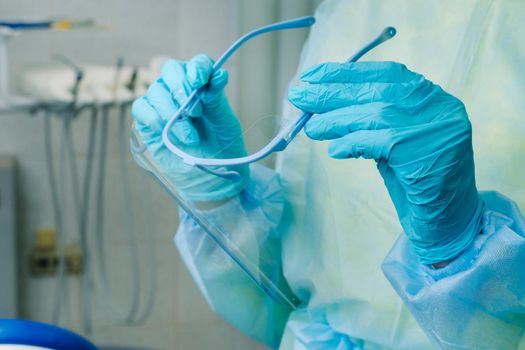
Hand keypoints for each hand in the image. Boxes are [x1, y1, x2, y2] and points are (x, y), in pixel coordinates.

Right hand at [132, 54, 248, 201]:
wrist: (213, 175)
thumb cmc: (221, 145)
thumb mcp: (224, 122)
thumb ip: (217, 99)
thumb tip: (219, 74)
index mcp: (202, 84)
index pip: (197, 64)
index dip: (197, 67)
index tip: (200, 81)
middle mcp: (180, 89)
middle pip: (170, 70)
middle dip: (182, 88)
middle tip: (195, 112)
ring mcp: (162, 103)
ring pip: (156, 91)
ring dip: (173, 112)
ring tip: (191, 136)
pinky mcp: (148, 120)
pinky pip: (142, 108)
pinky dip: (154, 118)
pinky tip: (167, 132)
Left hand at [288, 61, 482, 263]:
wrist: (447, 221)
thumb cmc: (415, 180)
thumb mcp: (392, 141)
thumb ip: (369, 120)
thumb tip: (322, 107)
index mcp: (431, 98)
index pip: (385, 74)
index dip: (346, 72)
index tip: (312, 74)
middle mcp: (438, 107)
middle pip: (377, 91)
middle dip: (332, 92)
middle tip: (298, 97)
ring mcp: (435, 129)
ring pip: (376, 114)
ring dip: (336, 120)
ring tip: (310, 128)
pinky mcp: (425, 153)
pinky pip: (379, 141)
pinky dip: (352, 143)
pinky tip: (335, 150)